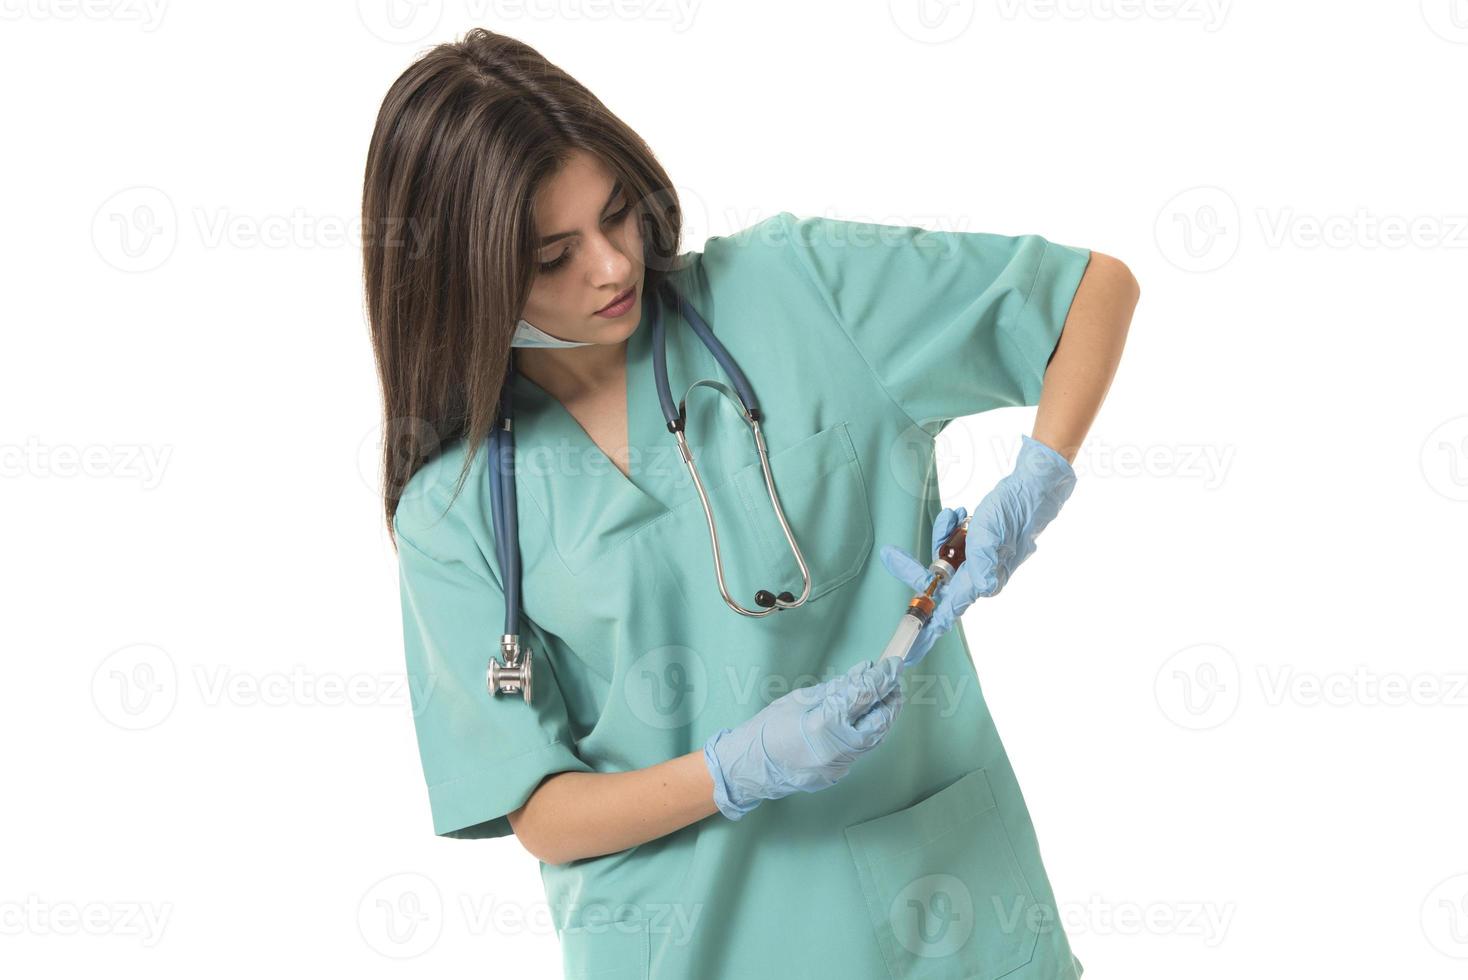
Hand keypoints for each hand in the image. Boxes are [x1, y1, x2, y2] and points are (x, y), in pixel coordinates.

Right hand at [702, 657, 904, 819]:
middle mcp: (838, 750)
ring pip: (874, 739)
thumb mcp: (799, 700)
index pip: (864, 696)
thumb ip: (835, 688)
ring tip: (885, 698)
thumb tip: (862, 673)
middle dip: (890, 700)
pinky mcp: (838, 774)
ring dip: (882, 716)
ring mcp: (840, 766)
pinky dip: (867, 731)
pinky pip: (860, 750)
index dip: (882, 678)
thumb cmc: (767, 729)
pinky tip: (865, 718)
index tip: (893, 664)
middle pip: (879, 722)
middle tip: (894, 681)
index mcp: (825, 725)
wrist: (750, 767)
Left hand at [879, 434, 1076, 665]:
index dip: (926, 634)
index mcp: (979, 581)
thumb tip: (985, 588)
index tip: (906, 653)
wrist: (1032, 492)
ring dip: (942, 537)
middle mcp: (977, 578)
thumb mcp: (992, 534)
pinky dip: (951, 529)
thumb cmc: (1012, 512)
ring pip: (943, 560)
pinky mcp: (978, 550)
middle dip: (915, 568)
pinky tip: (961, 514)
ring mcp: (978, 565)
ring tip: (955, 516)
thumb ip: (985, 562)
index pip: (946, 614)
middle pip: (935, 583)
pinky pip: (953, 546)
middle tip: (890, 555)